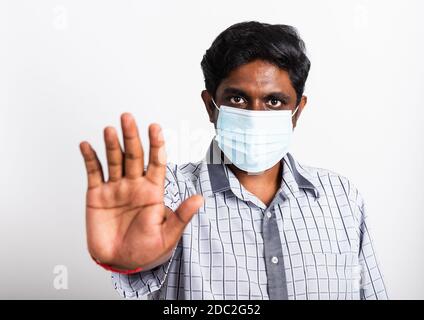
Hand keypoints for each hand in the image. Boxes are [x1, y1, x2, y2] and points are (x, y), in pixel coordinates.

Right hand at [79, 113, 202, 270]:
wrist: (121, 262)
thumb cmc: (147, 249)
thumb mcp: (168, 234)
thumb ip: (182, 216)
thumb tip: (201, 198)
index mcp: (153, 190)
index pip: (156, 162)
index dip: (156, 144)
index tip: (155, 127)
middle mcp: (135, 184)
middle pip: (134, 156)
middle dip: (131, 137)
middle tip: (128, 118)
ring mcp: (116, 188)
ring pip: (114, 160)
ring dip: (112, 145)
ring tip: (110, 129)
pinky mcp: (97, 195)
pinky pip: (94, 173)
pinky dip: (89, 158)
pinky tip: (86, 145)